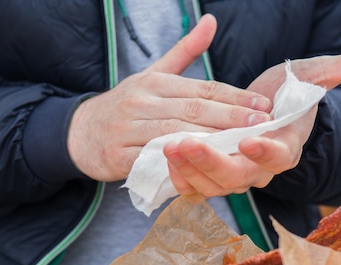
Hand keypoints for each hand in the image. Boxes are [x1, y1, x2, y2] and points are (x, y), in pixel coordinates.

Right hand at [67, 14, 271, 181]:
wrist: (78, 134)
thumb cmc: (125, 106)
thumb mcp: (151, 75)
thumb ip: (184, 51)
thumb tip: (211, 21)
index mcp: (155, 82)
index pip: (202, 88)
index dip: (234, 97)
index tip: (263, 105)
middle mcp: (142, 101)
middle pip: (194, 109)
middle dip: (231, 116)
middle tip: (262, 123)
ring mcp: (129, 128)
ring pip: (177, 133)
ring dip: (212, 140)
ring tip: (241, 146)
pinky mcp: (119, 155)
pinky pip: (154, 160)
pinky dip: (179, 164)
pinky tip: (203, 167)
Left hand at [163, 42, 340, 197]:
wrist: (268, 112)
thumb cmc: (291, 95)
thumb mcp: (317, 76)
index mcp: (286, 147)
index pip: (279, 156)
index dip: (267, 151)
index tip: (253, 140)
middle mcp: (259, 167)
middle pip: (237, 175)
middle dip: (211, 161)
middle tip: (184, 143)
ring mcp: (234, 174)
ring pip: (212, 182)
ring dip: (188, 168)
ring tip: (165, 146)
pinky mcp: (213, 175)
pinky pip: (195, 183)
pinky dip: (178, 174)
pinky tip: (160, 156)